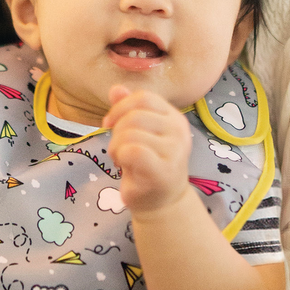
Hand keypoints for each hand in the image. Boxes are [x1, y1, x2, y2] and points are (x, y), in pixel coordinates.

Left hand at [102, 85, 192, 217]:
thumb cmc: (146, 163)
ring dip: (116, 146)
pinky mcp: (164, 171)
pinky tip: (125, 166)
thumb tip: (115, 88)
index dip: (120, 107)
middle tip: (118, 148)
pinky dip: (121, 156)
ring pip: (131, 133)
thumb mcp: (136, 132)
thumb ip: (127, 109)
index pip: (143, 97)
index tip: (109, 123)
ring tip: (122, 158)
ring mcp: (175, 151)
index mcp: (174, 117)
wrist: (160, 200)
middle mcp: (179, 131)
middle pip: (135, 115)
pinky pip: (133, 151)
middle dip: (116, 131)